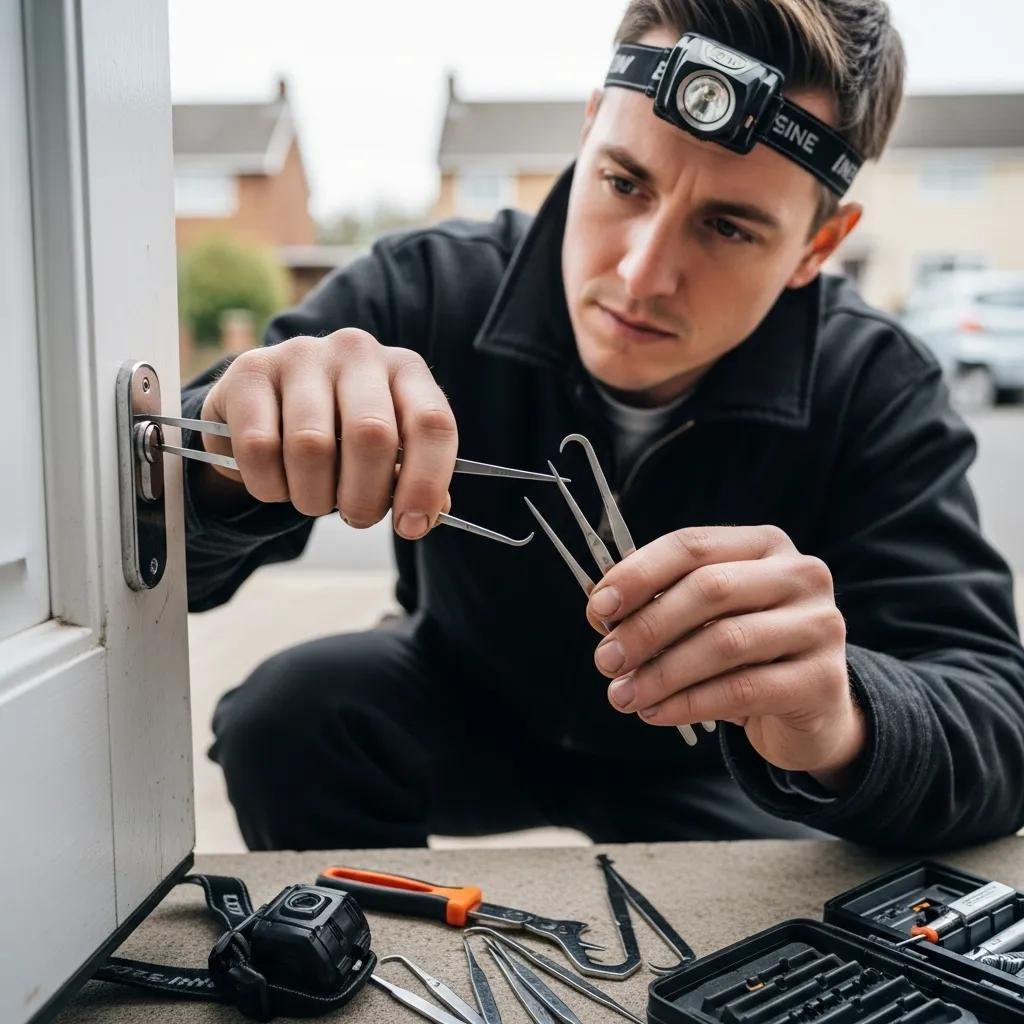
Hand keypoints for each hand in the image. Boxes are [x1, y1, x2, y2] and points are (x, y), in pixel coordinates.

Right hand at [197, 330, 457, 538]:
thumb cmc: (339, 436)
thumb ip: (411, 481)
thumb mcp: (385, 454)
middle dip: (364, 498)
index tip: (411, 526)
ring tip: (312, 498)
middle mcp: (357, 351)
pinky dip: (269, 486)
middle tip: (355, 516)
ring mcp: (301, 354)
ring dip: (313, 497)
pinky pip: (259, 448)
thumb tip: (424, 516)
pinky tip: (276, 481)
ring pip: (312, 447)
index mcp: (405, 370)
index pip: (431, 424)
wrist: (265, 409)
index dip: (425, 484)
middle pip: (372, 436)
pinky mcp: (249, 369)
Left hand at [586, 525, 865, 789]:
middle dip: (646, 627)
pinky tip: (656, 713)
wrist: (810, 711)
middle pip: (708, 589)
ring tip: (622, 695)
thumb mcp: (700, 621)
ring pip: (725, 642)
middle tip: (605, 660)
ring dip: (661, 672)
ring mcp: (820, 625)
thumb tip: (600, 610)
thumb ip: (655, 606)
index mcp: (764, 545)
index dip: (638, 573)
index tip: (598, 607)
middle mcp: (800, 575)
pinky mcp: (823, 680)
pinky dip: (688, 703)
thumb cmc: (744, 655)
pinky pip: (742, 690)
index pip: (691, 545)